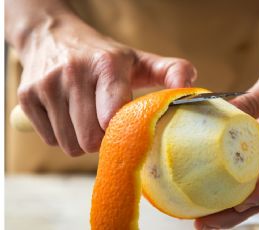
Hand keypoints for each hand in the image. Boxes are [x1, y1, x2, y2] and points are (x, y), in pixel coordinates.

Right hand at [17, 16, 195, 155]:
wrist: (52, 35)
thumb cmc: (102, 55)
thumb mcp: (138, 60)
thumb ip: (169, 71)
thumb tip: (189, 84)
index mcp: (106, 65)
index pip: (113, 117)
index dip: (122, 130)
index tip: (126, 125)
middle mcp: (73, 73)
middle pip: (90, 139)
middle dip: (103, 139)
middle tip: (107, 122)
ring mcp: (46, 85)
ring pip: (70, 145)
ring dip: (82, 140)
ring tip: (88, 117)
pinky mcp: (26, 98)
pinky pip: (50, 140)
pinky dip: (62, 135)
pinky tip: (68, 115)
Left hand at [195, 58, 258, 228]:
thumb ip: (256, 98)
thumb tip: (223, 112)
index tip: (242, 198)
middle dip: (238, 214)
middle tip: (205, 223)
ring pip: (255, 195)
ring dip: (228, 209)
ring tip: (199, 218)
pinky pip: (246, 180)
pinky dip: (228, 190)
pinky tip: (204, 193)